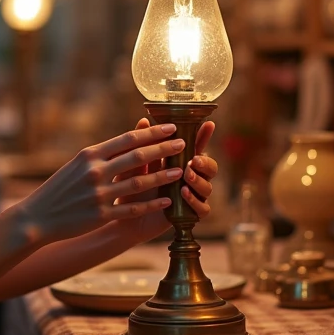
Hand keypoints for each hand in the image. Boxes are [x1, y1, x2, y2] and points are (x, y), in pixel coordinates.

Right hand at [14, 124, 187, 245]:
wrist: (39, 216)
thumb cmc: (60, 188)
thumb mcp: (77, 164)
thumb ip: (102, 154)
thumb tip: (129, 140)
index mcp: (90, 154)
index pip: (127, 138)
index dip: (152, 132)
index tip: (171, 127)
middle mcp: (95, 171)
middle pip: (137, 156)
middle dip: (164, 149)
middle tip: (183, 144)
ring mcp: (99, 194)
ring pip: (139, 182)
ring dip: (163, 176)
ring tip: (181, 172)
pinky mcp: (101, 215)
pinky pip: (133, 208)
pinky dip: (152, 204)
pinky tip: (168, 201)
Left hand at [110, 117, 218, 244]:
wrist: (123, 214)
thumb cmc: (130, 185)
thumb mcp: (134, 163)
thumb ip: (142, 145)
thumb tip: (144, 121)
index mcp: (180, 162)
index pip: (196, 147)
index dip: (204, 136)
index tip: (208, 124)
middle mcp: (189, 178)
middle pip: (210, 167)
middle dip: (205, 163)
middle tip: (194, 160)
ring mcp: (191, 196)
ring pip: (208, 187)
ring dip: (199, 181)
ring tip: (186, 176)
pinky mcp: (189, 214)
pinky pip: (203, 209)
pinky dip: (195, 201)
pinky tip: (184, 194)